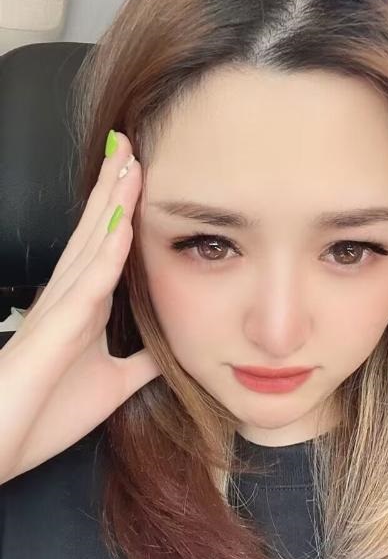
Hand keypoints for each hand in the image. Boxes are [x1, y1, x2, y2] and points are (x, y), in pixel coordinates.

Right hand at [0, 131, 159, 482]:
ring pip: (92, 243)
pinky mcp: (54, 329)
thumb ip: (141, 361)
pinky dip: (108, 250)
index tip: (141, 173)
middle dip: (115, 187)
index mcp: (83, 307)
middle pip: (97, 230)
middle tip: (133, 145)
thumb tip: (171, 349)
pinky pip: (87, 283)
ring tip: (130, 161)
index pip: (107, 246)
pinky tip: (123, 221)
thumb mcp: (112, 383)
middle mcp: (70, 297)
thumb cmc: (44, 414)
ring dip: (113, 201)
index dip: (122, 208)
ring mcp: (60, 308)